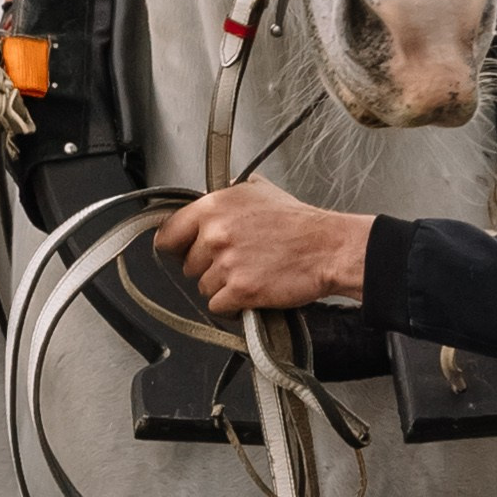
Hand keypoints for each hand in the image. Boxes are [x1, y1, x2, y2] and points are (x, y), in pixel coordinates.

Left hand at [155, 180, 370, 312]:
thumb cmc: (299, 222)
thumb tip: (206, 196)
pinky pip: (218, 306)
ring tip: (250, 275)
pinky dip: (232, 305)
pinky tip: (250, 293)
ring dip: (223, 287)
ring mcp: (227, 263)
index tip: (182, 251)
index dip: (175, 245)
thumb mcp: (260, 190)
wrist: (328, 248)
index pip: (168, 233)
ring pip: (204, 287)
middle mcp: (215, 234)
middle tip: (237, 262)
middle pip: (188, 265)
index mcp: (214, 207)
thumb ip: (227, 194)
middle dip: (208, 267)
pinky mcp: (241, 290)